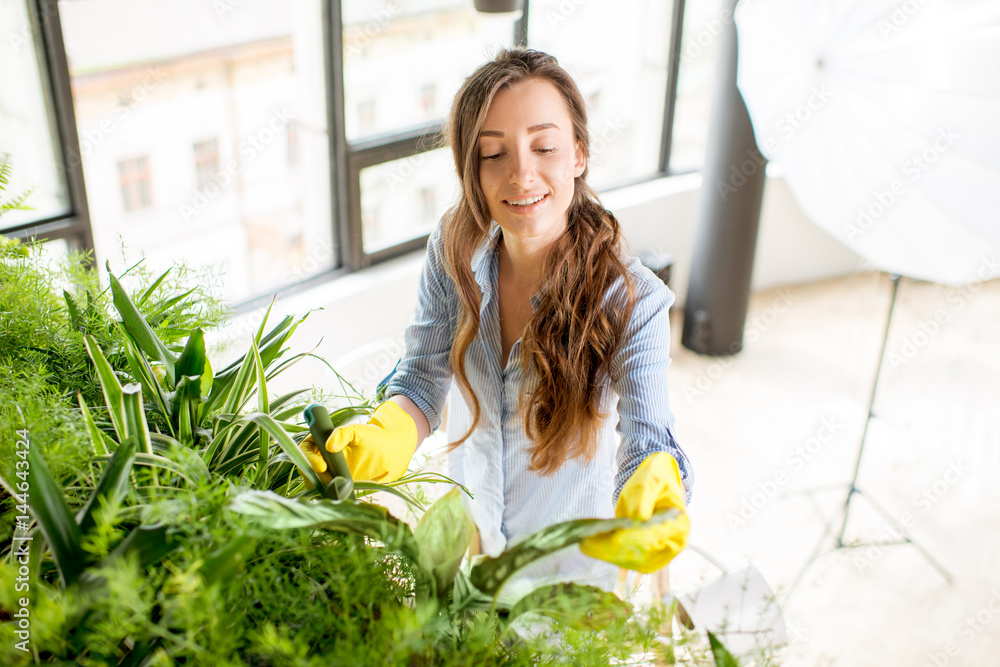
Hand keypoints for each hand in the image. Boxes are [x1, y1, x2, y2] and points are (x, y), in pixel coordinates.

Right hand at [298, 401, 417, 483]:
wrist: (389, 451)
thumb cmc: (373, 437)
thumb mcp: (358, 431)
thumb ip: (344, 433)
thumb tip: (330, 446)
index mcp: (322, 439)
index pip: (306, 448)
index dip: (309, 458)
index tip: (322, 466)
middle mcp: (322, 455)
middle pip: (306, 466)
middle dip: (313, 474)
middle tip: (328, 479)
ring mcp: (329, 469)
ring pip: (314, 479)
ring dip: (320, 485)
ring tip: (334, 487)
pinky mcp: (336, 482)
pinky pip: (326, 488)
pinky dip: (328, 492)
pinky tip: (337, 494)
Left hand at [579, 452, 688, 573]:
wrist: (654, 488)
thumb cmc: (654, 482)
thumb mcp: (648, 483)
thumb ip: (643, 499)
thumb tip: (638, 518)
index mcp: (679, 526)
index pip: (654, 538)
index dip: (632, 539)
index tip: (611, 538)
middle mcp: (672, 546)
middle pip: (641, 554)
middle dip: (613, 549)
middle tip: (587, 542)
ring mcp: (659, 555)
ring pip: (631, 561)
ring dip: (607, 555)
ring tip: (585, 544)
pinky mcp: (645, 558)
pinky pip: (626, 560)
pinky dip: (608, 555)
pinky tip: (592, 547)